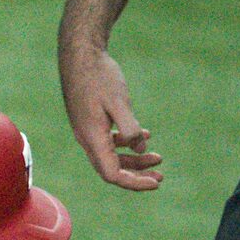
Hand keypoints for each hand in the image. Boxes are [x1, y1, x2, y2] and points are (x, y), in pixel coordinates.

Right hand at [62, 47, 161, 190]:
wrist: (79, 57)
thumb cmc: (98, 77)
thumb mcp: (118, 101)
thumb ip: (129, 128)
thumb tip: (141, 151)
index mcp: (93, 138)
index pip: (112, 174)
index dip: (135, 183)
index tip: (157, 182)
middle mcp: (88, 139)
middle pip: (112, 170)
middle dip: (137, 176)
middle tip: (161, 176)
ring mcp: (88, 131)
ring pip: (112, 157)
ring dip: (134, 161)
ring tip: (158, 158)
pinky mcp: (91, 122)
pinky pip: (109, 142)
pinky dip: (128, 143)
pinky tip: (145, 136)